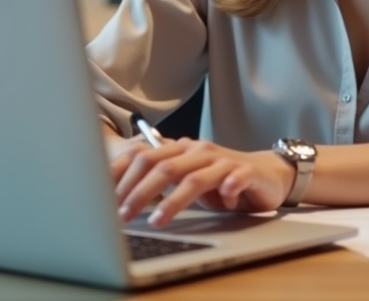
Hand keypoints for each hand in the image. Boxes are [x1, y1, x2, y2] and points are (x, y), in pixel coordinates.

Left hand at [110, 138, 295, 227]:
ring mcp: (222, 160)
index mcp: (180, 148)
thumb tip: (120, 197)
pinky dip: (227, 190)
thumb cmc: (221, 180)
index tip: (103, 196)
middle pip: (164, 166)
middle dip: (139, 191)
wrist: (265, 174)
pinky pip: (234, 179)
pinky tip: (223, 202)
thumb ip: (160, 182)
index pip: (144, 155)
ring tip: (157, 220)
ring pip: (193, 178)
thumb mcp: (186, 180)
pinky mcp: (245, 172)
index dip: (122, 174)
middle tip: (123, 214)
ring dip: (172, 201)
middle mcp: (199, 151)